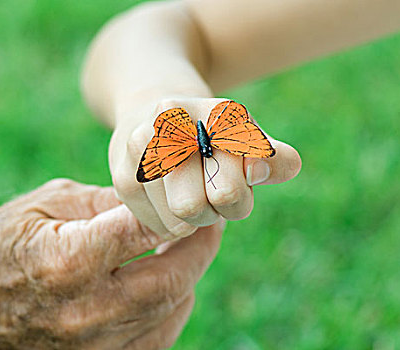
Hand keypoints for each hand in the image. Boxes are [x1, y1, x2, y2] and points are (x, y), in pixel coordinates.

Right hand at [0, 179, 222, 348]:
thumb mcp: (49, 204)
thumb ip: (108, 203)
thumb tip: (159, 201)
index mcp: (69, 261)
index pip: (149, 234)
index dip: (186, 218)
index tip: (203, 205)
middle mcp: (84, 312)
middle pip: (171, 282)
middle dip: (200, 252)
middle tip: (210, 228)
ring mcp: (88, 347)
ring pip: (169, 314)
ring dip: (187, 281)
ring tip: (188, 253)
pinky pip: (152, 341)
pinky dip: (168, 312)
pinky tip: (166, 289)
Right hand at [110, 97, 300, 236]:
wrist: (156, 116)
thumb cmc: (214, 139)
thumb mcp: (251, 142)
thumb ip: (277, 159)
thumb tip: (256, 171)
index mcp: (211, 113)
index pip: (228, 189)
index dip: (238, 197)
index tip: (233, 183)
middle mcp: (167, 125)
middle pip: (193, 209)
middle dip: (213, 212)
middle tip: (212, 195)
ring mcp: (138, 150)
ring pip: (175, 224)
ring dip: (192, 220)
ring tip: (190, 192)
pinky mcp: (123, 177)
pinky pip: (157, 226)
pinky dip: (170, 222)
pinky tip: (169, 197)